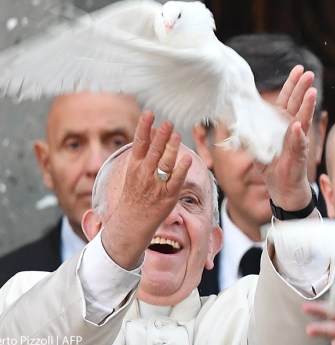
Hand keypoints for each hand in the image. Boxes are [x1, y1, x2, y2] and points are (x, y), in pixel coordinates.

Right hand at [101, 111, 191, 269]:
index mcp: (134, 168)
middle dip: (160, 136)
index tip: (149, 113)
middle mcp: (144, 176)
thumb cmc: (135, 195)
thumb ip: (144, 152)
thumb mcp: (134, 172)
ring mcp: (156, 186)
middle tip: (168, 122)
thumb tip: (152, 130)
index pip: (138, 144)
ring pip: (165, 164)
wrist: (131, 225)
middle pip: (153, 152)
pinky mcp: (168, 197)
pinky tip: (186, 158)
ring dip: (172, 149)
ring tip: (177, 134)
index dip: (144, 128)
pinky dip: (181, 169)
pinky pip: (176, 181)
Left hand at [256, 65, 316, 210]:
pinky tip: (299, 126)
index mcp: (282, 122)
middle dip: (303, 88)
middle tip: (308, 73)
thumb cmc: (271, 166)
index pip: (287, 99)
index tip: (298, 69)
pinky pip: (299, 144)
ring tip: (311, 92)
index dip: (292, 84)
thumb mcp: (254, 145)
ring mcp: (298, 141)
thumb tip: (227, 116)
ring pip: (303, 120)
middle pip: (298, 104)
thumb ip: (247, 131)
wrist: (282, 189)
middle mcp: (292, 128)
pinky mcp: (299, 156)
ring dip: (307, 106)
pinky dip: (298, 136)